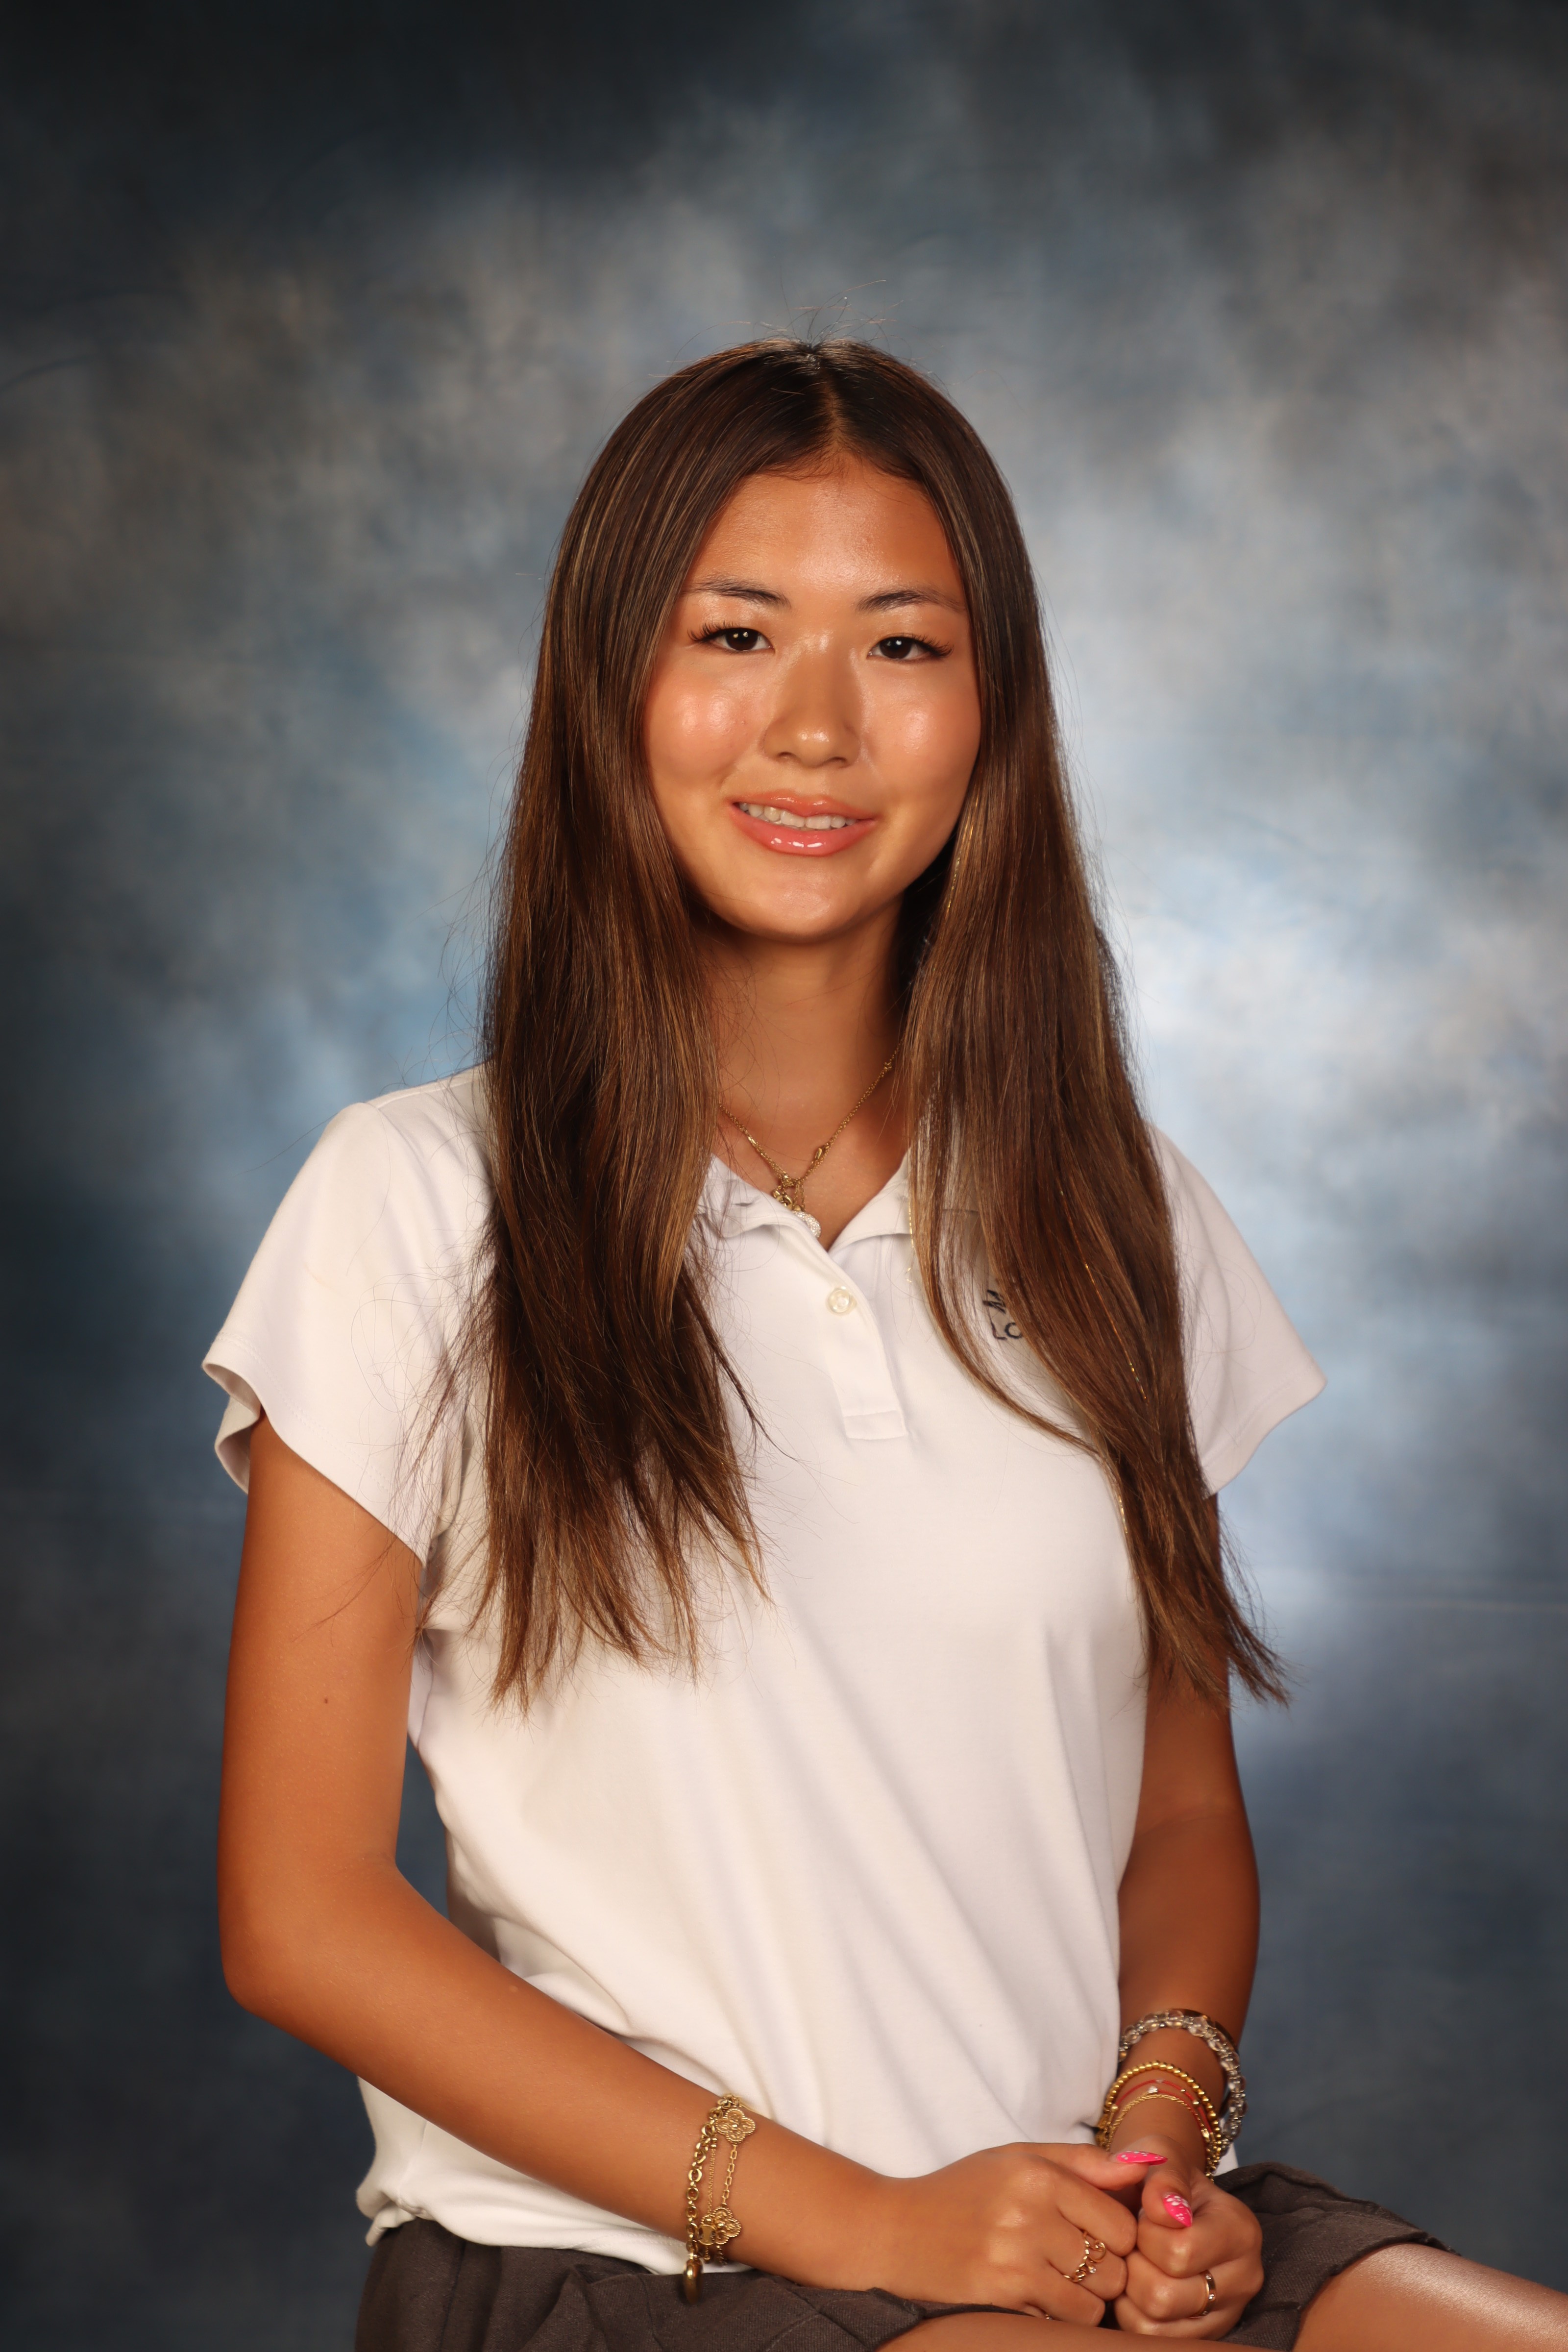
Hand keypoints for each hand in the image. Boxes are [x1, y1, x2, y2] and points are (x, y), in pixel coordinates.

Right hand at [862, 2142, 1140, 2321]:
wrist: (895, 2231)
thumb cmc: (964, 2192)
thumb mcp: (1018, 2159)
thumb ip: (1084, 2162)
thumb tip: (1147, 2166)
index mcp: (1038, 2174)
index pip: (1123, 2224)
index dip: (1118, 2237)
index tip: (1099, 2237)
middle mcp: (1029, 2214)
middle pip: (1114, 2267)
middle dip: (1104, 2272)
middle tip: (1075, 2263)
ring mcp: (1013, 2260)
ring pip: (1092, 2303)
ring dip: (1083, 2300)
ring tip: (1054, 2281)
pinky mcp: (999, 2297)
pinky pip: (1059, 2321)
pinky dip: (1054, 2316)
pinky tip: (1030, 2295)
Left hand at [1110, 2135, 1262, 2335]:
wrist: (1169, 2201)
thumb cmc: (1162, 2179)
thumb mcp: (1162, 2157)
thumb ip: (1164, 2176)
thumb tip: (1164, 2209)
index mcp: (1241, 2231)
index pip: (1179, 2251)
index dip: (1145, 2234)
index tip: (1145, 2216)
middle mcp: (1245, 2279)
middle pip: (1163, 2295)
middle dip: (1134, 2264)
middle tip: (1136, 2243)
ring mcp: (1227, 2314)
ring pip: (1154, 2324)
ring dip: (1130, 2291)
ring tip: (1137, 2261)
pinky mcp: (1205, 2335)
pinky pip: (1151, 2339)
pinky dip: (1132, 2314)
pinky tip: (1137, 2285)